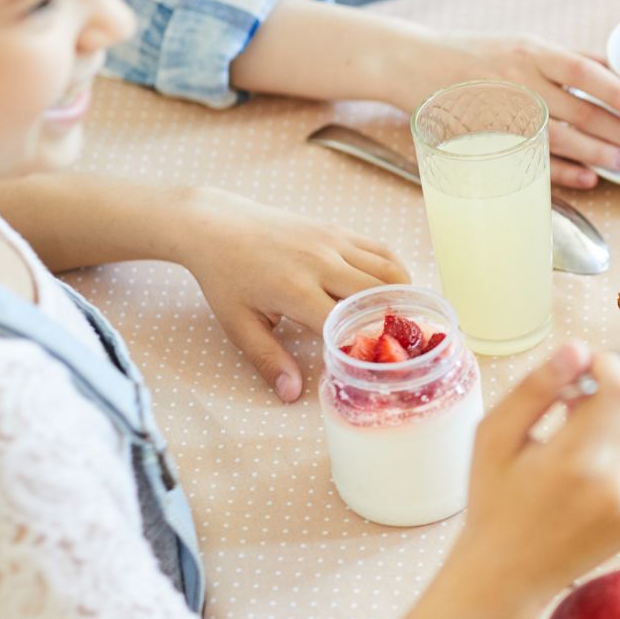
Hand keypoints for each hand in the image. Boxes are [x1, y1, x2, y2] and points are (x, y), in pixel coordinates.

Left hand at [176, 188, 408, 401]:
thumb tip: (292, 394)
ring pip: (389, 272)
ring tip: (401, 321)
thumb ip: (268, 359)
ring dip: (402, 298)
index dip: (358, 349)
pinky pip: (382, 251)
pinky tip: (392, 292)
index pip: (344, 326)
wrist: (217, 224)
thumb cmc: (226, 277)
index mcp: (294, 289)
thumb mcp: (238, 324)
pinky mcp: (338, 231)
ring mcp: (333, 242)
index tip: (363, 367)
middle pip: (377, 297)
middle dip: (391, 325)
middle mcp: (320, 263)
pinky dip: (396, 273)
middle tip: (396, 348)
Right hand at [429, 33, 619, 188]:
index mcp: (532, 51)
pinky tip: (590, 179)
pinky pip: (531, 160)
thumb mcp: (522, 44)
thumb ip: (567, 59)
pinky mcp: (488, 139)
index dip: (617, 92)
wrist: (412, 63)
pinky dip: (563, 172)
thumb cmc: (477, 55)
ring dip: (599, 155)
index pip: (583, 71)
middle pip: (580, 110)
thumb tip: (617, 70)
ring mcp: (503, 112)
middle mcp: (520, 80)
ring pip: (560, 138)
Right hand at [452, 343, 619, 602]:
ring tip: (578, 434)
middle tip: (570, 402)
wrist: (508, 576)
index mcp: (578, 462)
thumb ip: (536, 387)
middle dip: (609, 390)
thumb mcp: (495, 437)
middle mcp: (619, 485)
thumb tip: (578, 348)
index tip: (582, 365)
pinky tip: (590, 466)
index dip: (605, 366)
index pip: (619, 389)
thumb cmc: (494, 502)